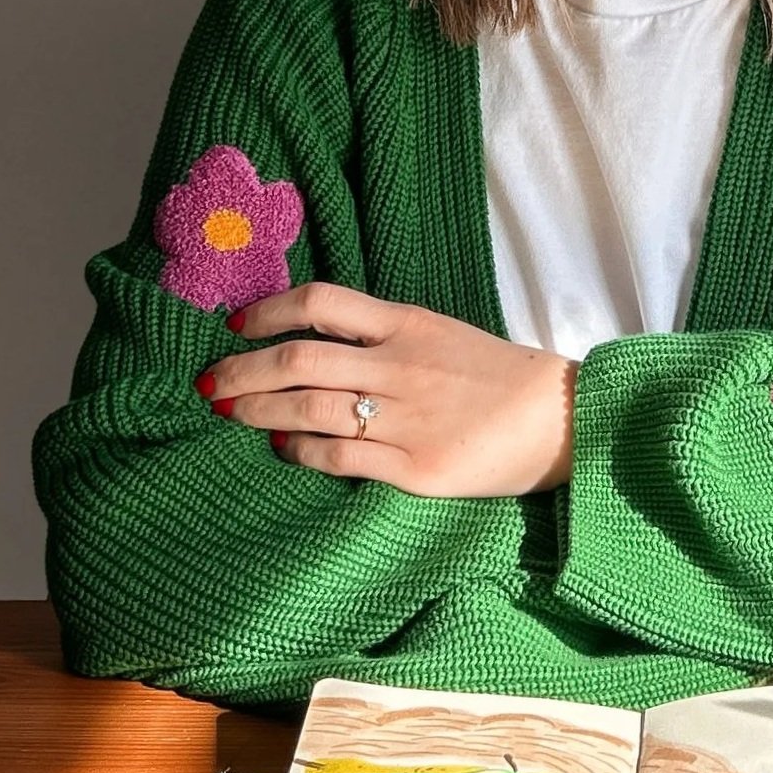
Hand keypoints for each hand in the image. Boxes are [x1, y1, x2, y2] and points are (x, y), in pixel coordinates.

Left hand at [195, 282, 578, 497]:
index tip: (237, 324)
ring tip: (231, 411)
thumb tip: (311, 341)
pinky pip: (338, 457)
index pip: (320, 303)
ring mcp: (406, 418)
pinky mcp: (415, 469)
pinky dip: (299, 450)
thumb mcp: (441, 332)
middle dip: (242, 369)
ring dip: (257, 409)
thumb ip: (383, 334)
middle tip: (210, 380)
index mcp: (407, 323)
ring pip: (307, 409)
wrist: (562, 419)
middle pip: (298, 359)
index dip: (267, 311)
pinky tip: (281, 446)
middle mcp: (400, 365)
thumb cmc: (498, 375)